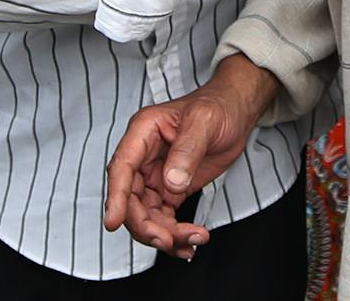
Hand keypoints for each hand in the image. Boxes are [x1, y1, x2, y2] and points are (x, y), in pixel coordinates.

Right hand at [104, 56, 273, 257]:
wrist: (236, 111)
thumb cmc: (217, 106)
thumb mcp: (204, 122)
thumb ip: (187, 150)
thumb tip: (171, 182)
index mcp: (143, 132)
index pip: (122, 168)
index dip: (116, 197)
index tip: (113, 223)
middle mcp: (144, 155)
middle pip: (131, 199)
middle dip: (146, 224)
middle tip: (167, 240)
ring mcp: (156, 174)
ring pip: (147, 214)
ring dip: (164, 234)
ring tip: (193, 240)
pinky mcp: (170, 189)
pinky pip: (164, 218)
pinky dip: (174, 234)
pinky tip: (190, 243)